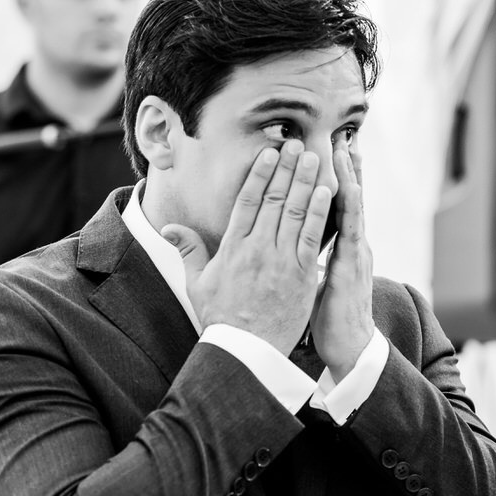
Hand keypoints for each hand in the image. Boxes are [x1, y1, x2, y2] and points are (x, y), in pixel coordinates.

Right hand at [162, 141, 332, 355]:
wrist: (247, 350)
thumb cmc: (222, 318)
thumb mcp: (198, 283)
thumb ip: (188, 251)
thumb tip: (169, 228)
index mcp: (233, 247)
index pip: (247, 201)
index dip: (260, 174)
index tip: (269, 153)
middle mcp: (257, 248)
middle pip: (274, 199)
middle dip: (287, 169)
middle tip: (299, 145)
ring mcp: (281, 260)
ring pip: (295, 212)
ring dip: (306, 182)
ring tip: (315, 158)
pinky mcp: (301, 274)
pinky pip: (311, 237)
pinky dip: (319, 213)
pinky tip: (326, 192)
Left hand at [310, 141, 373, 379]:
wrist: (349, 348)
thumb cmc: (328, 319)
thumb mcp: (313, 284)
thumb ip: (305, 262)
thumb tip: (291, 249)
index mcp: (341, 248)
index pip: (334, 206)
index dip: (331, 180)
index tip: (326, 154)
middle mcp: (352, 244)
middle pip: (347, 198)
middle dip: (345, 167)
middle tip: (342, 135)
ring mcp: (355, 252)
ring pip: (352, 204)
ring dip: (349, 175)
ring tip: (346, 146)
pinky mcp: (353, 264)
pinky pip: (351, 228)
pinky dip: (350, 204)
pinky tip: (347, 183)